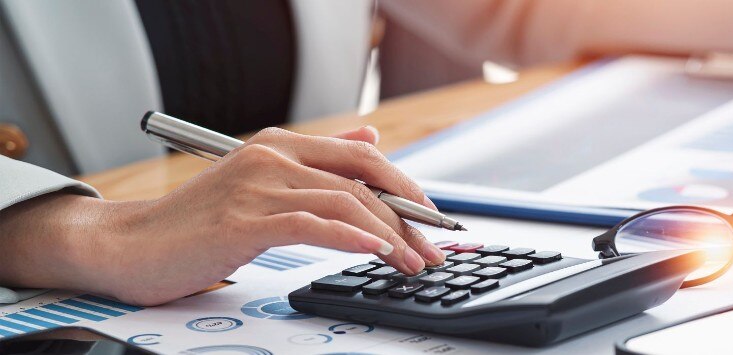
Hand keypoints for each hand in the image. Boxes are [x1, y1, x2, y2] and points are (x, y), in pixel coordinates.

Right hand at [0, 126, 446, 305]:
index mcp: (279, 147)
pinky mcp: (244, 220)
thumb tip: (372, 137)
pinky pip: (312, 224)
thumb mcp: (261, 184)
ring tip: (412, 263)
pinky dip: (351, 238)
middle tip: (433, 249)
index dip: (405, 187)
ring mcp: (257, 186)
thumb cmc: (194, 225)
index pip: (363, 157)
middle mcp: (271, 158)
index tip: (432, 220)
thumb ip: (318, 162)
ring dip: (389, 236)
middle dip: (408, 216)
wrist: (127, 248)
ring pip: (345, 204)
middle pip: (363, 180)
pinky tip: (375, 252)